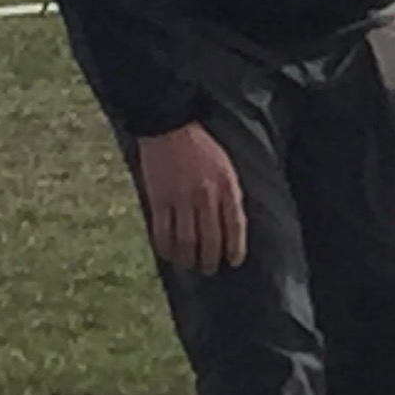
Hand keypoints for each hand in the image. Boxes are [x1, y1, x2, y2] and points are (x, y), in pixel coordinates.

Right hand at [137, 122, 246, 272]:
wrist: (169, 126)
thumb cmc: (200, 146)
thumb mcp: (225, 166)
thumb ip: (229, 194)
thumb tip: (231, 225)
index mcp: (226, 186)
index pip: (234, 226)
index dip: (235, 249)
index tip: (233, 261)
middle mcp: (205, 196)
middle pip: (210, 240)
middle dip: (210, 260)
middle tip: (209, 268)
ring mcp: (181, 199)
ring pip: (186, 242)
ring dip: (188, 259)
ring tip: (189, 264)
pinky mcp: (159, 199)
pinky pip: (162, 233)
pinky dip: (166, 249)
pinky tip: (169, 254)